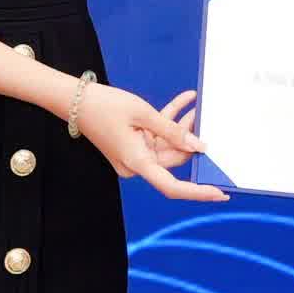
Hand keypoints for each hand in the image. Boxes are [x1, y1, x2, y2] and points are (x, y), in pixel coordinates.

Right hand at [76, 83, 227, 201]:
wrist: (74, 100)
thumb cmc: (104, 105)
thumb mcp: (143, 114)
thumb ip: (173, 131)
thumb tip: (199, 147)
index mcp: (136, 162)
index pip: (172, 186)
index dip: (197, 192)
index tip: (219, 193)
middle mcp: (136, 164)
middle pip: (172, 159)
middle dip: (189, 140)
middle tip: (204, 117)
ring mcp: (134, 155)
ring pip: (167, 145)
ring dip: (180, 127)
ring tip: (194, 105)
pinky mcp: (132, 146)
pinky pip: (156, 137)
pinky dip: (168, 122)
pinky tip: (184, 102)